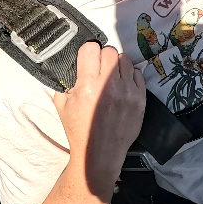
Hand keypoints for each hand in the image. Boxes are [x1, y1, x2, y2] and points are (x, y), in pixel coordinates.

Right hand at [52, 43, 144, 197]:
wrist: (99, 155)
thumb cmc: (78, 130)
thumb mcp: (62, 105)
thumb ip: (65, 81)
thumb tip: (73, 63)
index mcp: (87, 86)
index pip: (90, 49)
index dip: (87, 52)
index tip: (87, 60)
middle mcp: (109, 86)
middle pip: (109, 51)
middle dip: (103, 57)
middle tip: (99, 68)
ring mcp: (127, 92)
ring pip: (125, 60)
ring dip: (117, 65)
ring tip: (112, 76)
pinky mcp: (141, 99)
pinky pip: (138, 74)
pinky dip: (130, 76)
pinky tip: (123, 85)